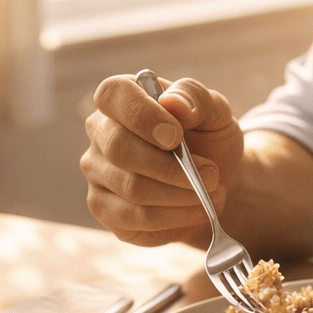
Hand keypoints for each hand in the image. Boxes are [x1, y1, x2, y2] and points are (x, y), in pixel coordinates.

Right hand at [80, 74, 244, 247]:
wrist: (213, 182)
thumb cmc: (209, 139)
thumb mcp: (215, 112)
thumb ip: (195, 97)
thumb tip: (173, 103)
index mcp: (123, 98)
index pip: (112, 94)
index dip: (142, 115)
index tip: (176, 136)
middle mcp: (101, 132)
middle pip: (119, 148)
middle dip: (172, 167)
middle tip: (211, 174)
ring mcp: (97, 172)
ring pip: (132, 188)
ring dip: (181, 195)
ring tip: (212, 193)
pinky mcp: (105, 208)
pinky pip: (135, 218)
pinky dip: (174, 218)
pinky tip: (196, 211)